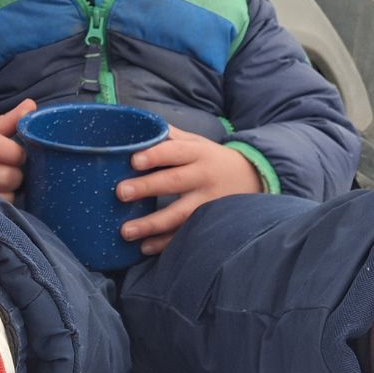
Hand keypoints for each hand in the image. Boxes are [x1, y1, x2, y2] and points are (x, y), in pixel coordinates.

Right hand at [0, 99, 36, 200]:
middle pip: (8, 177)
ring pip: (6, 197)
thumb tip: (32, 105)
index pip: (8, 150)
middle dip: (15, 173)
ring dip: (9, 191)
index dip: (17, 153)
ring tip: (0, 183)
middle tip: (8, 169)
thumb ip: (7, 121)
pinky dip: (1, 204)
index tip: (14, 152)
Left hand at [116, 126, 261, 255]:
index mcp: (197, 153)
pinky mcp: (208, 222)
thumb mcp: (196, 142)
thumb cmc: (211, 159)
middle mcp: (203, 177)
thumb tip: (136, 125)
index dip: (155, 155)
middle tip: (121, 192)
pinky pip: (185, 234)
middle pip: (174, 182)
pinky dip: (165, 242)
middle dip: (147, 187)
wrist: (252, 178)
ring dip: (152, 223)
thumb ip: (170, 136)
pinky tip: (145, 246)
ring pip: (179, 214)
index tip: (134, 160)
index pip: (175, 151)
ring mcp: (207, 203)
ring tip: (126, 230)